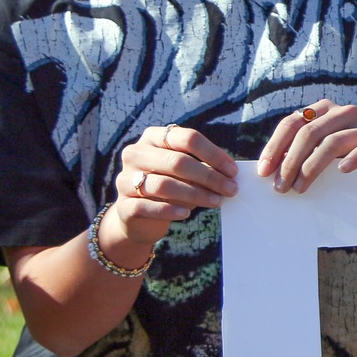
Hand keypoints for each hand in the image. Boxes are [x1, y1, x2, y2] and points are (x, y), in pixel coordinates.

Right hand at [108, 125, 241, 261]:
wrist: (137, 218)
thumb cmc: (169, 188)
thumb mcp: (186, 174)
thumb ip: (203, 169)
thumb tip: (229, 175)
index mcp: (153, 138)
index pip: (186, 138)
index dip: (213, 154)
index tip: (233, 171)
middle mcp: (136, 154)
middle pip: (177, 161)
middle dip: (209, 176)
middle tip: (230, 189)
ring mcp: (125, 179)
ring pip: (164, 185)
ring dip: (195, 194)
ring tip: (216, 202)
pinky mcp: (124, 205)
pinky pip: (147, 206)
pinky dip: (170, 210)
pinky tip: (187, 213)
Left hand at [256, 101, 356, 192]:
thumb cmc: (337, 157)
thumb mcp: (313, 150)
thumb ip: (294, 153)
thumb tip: (267, 171)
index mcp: (320, 109)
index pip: (291, 123)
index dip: (275, 147)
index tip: (264, 172)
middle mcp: (341, 112)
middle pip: (309, 133)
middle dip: (290, 162)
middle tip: (281, 186)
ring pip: (332, 142)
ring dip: (312, 167)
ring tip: (300, 188)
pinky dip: (354, 158)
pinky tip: (342, 170)